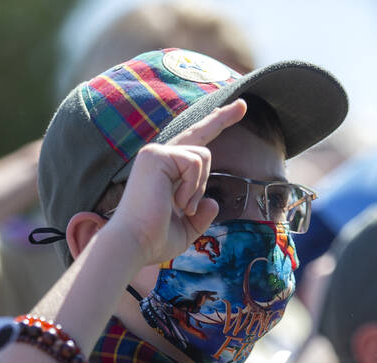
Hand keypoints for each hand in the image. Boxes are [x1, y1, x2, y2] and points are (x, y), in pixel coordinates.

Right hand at [106, 100, 246, 266]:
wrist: (134, 244)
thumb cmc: (154, 240)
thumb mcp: (186, 229)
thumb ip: (199, 216)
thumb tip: (212, 202)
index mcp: (164, 172)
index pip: (192, 145)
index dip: (214, 126)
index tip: (233, 109)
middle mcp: (158, 157)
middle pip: (199, 133)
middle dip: (222, 118)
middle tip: (242, 105)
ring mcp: (156, 153)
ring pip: (203, 156)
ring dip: (198, 187)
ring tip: (180, 206)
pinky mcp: (156, 155)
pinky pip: (194, 162)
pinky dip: (191, 186)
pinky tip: (175, 201)